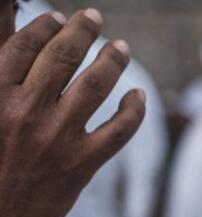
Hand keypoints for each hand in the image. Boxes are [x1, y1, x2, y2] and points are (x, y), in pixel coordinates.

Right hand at [0, 8, 145, 216]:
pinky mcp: (84, 163)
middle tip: (94, 18)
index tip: (58, 17)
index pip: (26, 46)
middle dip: (82, 30)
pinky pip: (120, 130)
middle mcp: (28, 112)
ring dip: (113, 60)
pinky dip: (134, 110)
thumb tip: (12, 35)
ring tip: (121, 47)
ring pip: (96, 85)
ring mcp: (60, 138)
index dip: (46, 25)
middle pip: (64, 56)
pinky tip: (138, 95)